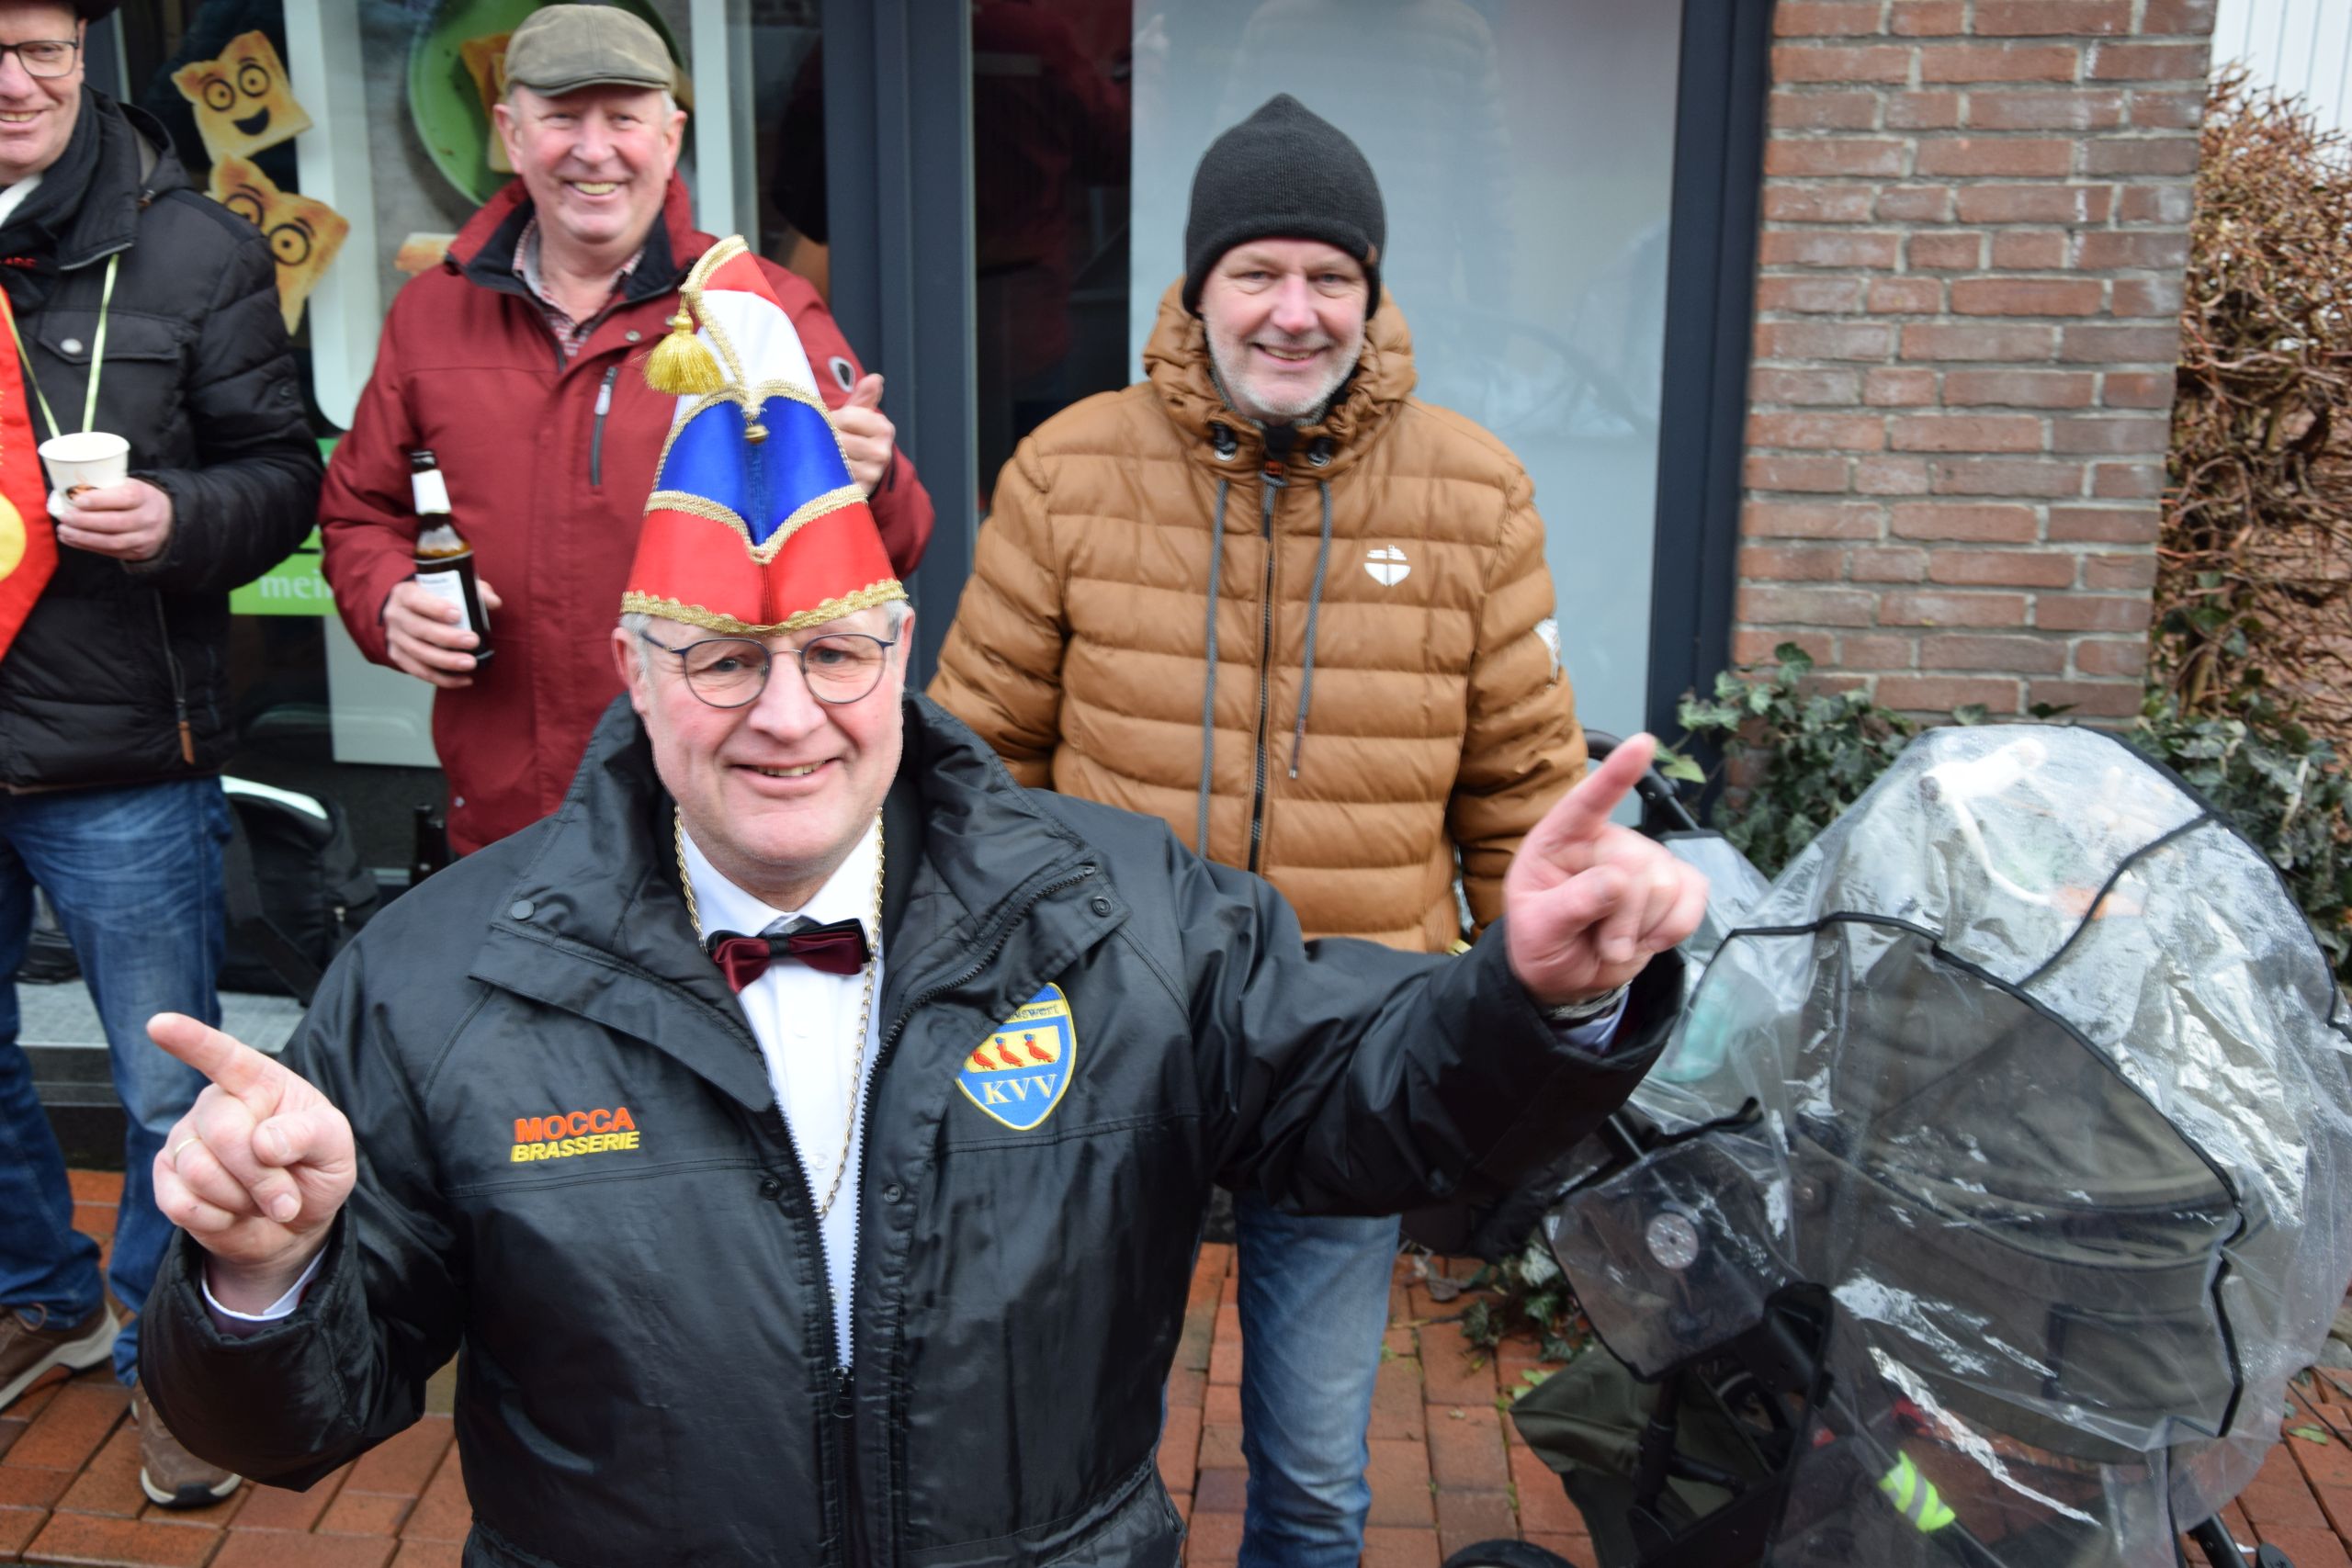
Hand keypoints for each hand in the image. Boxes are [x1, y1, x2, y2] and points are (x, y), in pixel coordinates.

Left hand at [53, 478, 173, 561]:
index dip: (100, 500)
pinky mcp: (137, 552)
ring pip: (112, 541)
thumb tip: (70, 490)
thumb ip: (106, 487)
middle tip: (65, 517)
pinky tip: (70, 539)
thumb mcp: (129, 485)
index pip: (125, 498)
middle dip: (86, 521)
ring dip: (83, 537)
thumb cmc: (138, 498)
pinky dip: (86, 546)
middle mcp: (148, 519)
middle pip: (116, 523)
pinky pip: (109, 551)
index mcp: (145, 497)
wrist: (167, 519)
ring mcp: (144, 538)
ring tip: (63, 530)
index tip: (77, 500)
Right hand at [148, 1012, 355, 1311]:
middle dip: (261, 1175)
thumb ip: (310, 1136)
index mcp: (258, 1083)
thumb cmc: (314, 1171)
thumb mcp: (334, 1150)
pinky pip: (181, 1205)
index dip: (192, 1040)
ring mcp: (185, 1140)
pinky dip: (218, 1220)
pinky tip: (232, 1213)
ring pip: (199, 1171)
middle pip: (223, 1132)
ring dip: (242, 1199)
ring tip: (260, 1200)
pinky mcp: (166, 1179)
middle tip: (286, 1199)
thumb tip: (264, 1143)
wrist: (292, 1224)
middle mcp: (215, 1104)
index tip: (160, 1025)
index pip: (225, 1057)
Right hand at [383, 576, 502, 688]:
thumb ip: (473, 591)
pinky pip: (420, 672)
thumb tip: (494, 602)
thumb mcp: (451, 586)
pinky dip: (443, 679)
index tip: (457, 615)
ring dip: (446, 662)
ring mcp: (395, 638)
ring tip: (471, 663)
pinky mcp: (399, 656)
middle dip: (447, 638)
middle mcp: (395, 616)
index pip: (416, 600)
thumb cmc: (435, 597)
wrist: (410, 610)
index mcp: (405, 594)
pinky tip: (464, 679)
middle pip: (419, 629)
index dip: (435, 608)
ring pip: (419, 653)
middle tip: (473, 641)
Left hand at [831, 373, 894, 495]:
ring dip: (821, 455)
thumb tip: (876, 378)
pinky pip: (834, 479)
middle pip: (839, 439)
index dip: (830, 418)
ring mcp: (873, 474)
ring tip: (820, 454)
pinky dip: (824, 474)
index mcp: (883, 428)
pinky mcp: (860, 491)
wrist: (862, 473)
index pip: (847, 417)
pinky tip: (823, 470)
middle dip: (823, 438)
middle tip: (818, 440)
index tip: (827, 423)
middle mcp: (882, 452)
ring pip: (835, 459)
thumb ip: (864, 398)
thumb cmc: (854, 438)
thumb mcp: (859, 416)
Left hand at [1504, 733, 1711, 1005]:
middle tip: (1600, 943)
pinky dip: (1675, 926)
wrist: (1569, 974)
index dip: (1616, 773)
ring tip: (1614, 940)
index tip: (1643, 745)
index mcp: (1561, 840)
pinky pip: (1694, 894)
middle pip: (1636, 867)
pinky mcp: (1676, 881)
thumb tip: (1617, 881)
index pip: (1587, 802)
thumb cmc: (1542, 941)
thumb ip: (1570, 905)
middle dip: (1622, 919)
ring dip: (1642, 929)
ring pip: (1666, 884)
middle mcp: (1605, 841)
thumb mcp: (1538, 930)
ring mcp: (1644, 858)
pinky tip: (1648, 936)